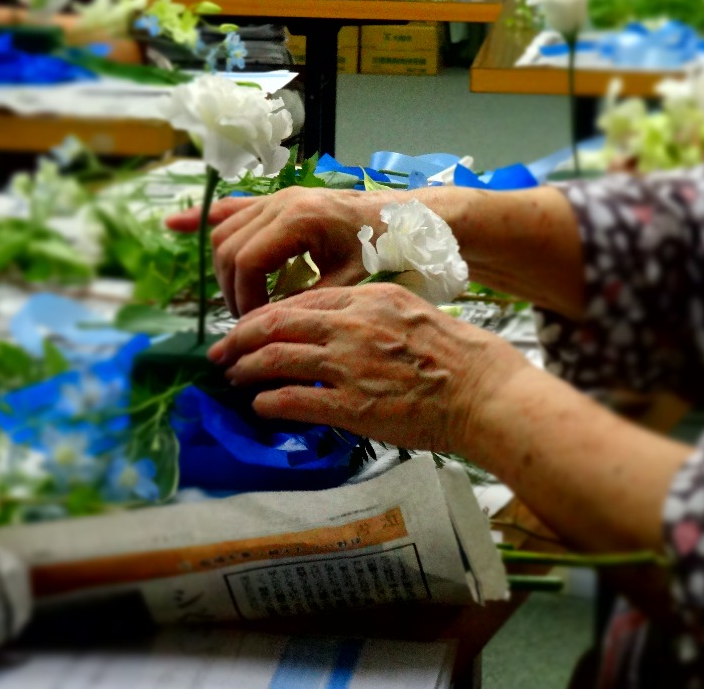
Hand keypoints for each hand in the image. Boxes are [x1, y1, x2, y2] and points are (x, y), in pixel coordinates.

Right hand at [165, 187, 398, 316]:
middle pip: (228, 246)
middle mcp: (280, 202)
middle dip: (231, 288)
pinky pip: (231, 207)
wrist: (400, 219)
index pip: (246, 260)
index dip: (244, 297)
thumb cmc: (380, 249)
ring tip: (239, 299)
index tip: (255, 325)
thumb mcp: (347, 283)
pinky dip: (202, 217)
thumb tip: (269, 326)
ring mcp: (275, 198)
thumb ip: (305, 301)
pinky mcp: (275, 201)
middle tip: (247, 321)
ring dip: (222, 267)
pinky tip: (173, 224)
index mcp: (298, 219)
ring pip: (224, 230)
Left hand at [208, 284, 530, 452]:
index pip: (300, 301)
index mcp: (367, 298)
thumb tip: (336, 328)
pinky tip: (259, 405)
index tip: (248, 326)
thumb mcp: (411, 313)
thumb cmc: (458, 355)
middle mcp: (351, 325)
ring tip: (233, 378)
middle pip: (276, 324)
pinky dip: (268, 401)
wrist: (483, 392)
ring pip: (275, 359)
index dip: (265, 315)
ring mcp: (348, 365)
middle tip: (220, 352)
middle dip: (239, 338)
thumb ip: (369, 316)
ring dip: (246, 369)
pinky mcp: (351, 405)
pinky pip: (293, 400)